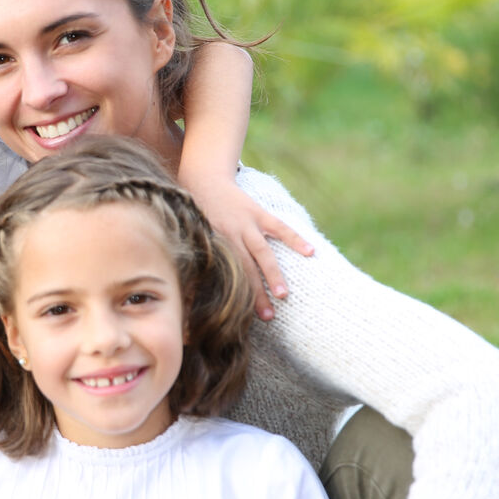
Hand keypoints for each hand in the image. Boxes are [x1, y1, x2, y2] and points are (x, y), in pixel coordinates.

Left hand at [180, 174, 312, 319]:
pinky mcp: (258, 213)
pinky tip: (311, 252)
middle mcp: (229, 237)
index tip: (238, 320)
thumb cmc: (196, 214)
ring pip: (261, 253)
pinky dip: (295, 239)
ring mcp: (246, 224)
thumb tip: (188, 295)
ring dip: (273, 274)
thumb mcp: (190, 238)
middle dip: (256, 295)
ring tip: (284, 295)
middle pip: (245, 271)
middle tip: (268, 317)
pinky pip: (279, 228)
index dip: (231, 298)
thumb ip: (195, 262)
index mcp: (213, 246)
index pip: (223, 277)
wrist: (203, 178)